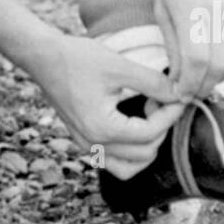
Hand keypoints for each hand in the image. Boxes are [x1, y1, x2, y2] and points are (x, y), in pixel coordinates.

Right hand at [30, 32, 185, 179]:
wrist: (43, 57)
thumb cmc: (77, 58)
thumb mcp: (119, 66)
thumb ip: (153, 83)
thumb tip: (180, 94)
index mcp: (102, 128)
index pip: (150, 133)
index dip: (170, 114)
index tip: (179, 95)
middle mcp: (93, 143)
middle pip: (144, 152)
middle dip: (161, 127)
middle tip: (160, 99)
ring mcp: (86, 145)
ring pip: (129, 167)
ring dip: (147, 147)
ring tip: (147, 116)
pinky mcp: (82, 140)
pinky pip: (113, 161)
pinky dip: (129, 153)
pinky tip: (133, 125)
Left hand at [156, 0, 223, 99]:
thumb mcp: (161, 6)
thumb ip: (172, 44)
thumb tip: (178, 78)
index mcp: (192, 11)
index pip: (197, 62)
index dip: (188, 84)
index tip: (177, 93)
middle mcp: (218, 13)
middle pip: (219, 68)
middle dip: (202, 87)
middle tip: (187, 92)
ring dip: (217, 79)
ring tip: (198, 79)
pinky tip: (210, 62)